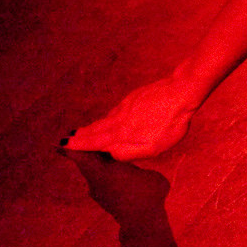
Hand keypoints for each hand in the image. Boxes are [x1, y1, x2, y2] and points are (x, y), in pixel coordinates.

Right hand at [61, 76, 202, 161]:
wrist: (182, 91)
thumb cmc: (171, 123)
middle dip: (81, 136)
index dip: (80, 145)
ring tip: (81, 132)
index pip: (96, 141)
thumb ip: (129, 153)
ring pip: (105, 119)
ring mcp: (126, 106)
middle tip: (66, 140)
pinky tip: (108, 119)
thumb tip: (110, 154)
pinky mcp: (134, 98)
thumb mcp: (153, 147)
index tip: (64, 146)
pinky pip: (114, 111)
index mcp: (122, 132)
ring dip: (91, 127)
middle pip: (96, 129)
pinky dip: (106, 118)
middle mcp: (119, 118)